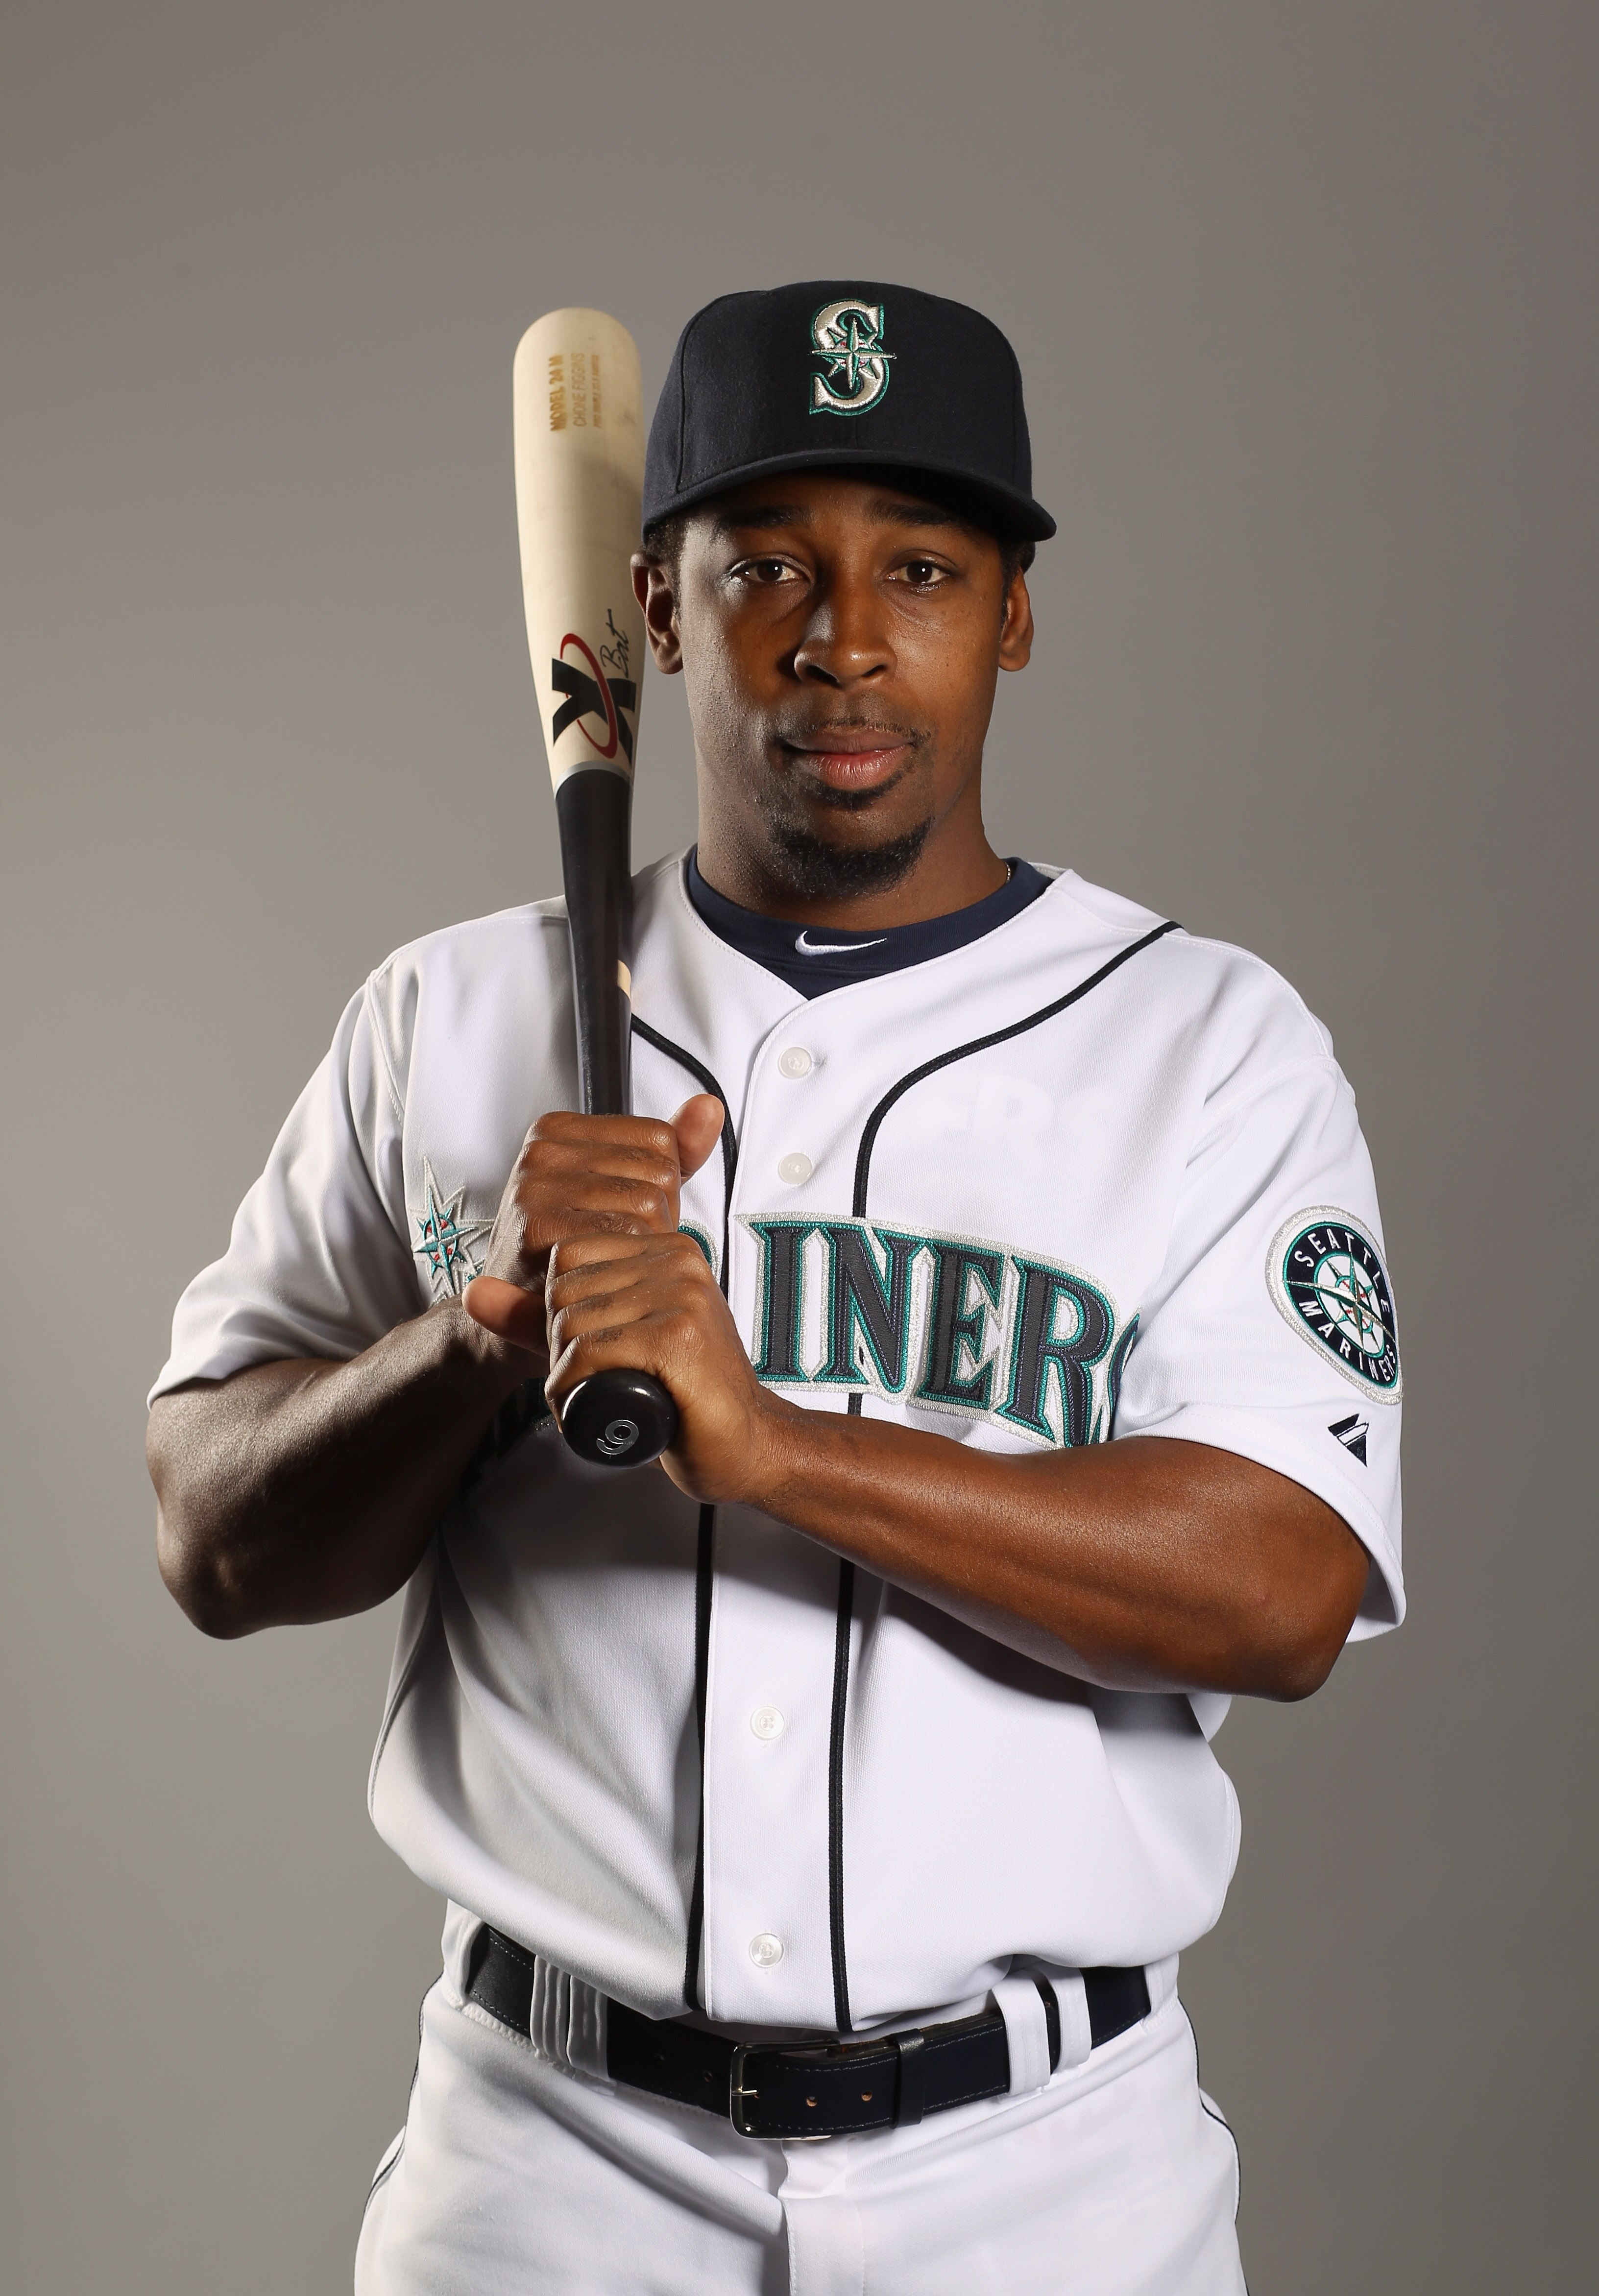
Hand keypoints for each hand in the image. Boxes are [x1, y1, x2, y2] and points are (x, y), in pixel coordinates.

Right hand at [462, 1094, 725, 1365]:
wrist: (516, 1315)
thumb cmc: (576, 1249)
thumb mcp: (626, 1189)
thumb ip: (675, 1149)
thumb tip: (709, 1107)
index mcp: (559, 1130)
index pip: (660, 1139)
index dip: (659, 1185)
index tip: (617, 1209)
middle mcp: (543, 1152)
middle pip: (658, 1172)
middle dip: (654, 1217)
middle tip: (611, 1243)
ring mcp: (536, 1187)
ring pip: (649, 1204)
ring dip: (643, 1244)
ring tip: (605, 1257)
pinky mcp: (540, 1228)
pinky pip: (627, 1235)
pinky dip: (628, 1263)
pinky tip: (600, 1274)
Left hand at [537, 1223, 795, 1503]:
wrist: (748, 1443)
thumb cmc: (684, 1395)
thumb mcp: (607, 1340)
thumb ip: (537, 1316)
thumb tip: (473, 1293)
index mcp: (665, 1247)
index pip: (566, 1258)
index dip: (562, 1314)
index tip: (595, 1349)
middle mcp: (677, 1259)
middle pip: (563, 1292)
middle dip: (563, 1347)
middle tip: (599, 1380)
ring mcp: (680, 1294)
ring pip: (572, 1324)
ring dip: (569, 1375)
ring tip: (603, 1396)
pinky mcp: (678, 1335)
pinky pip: (590, 1352)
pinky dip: (578, 1389)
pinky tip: (601, 1407)